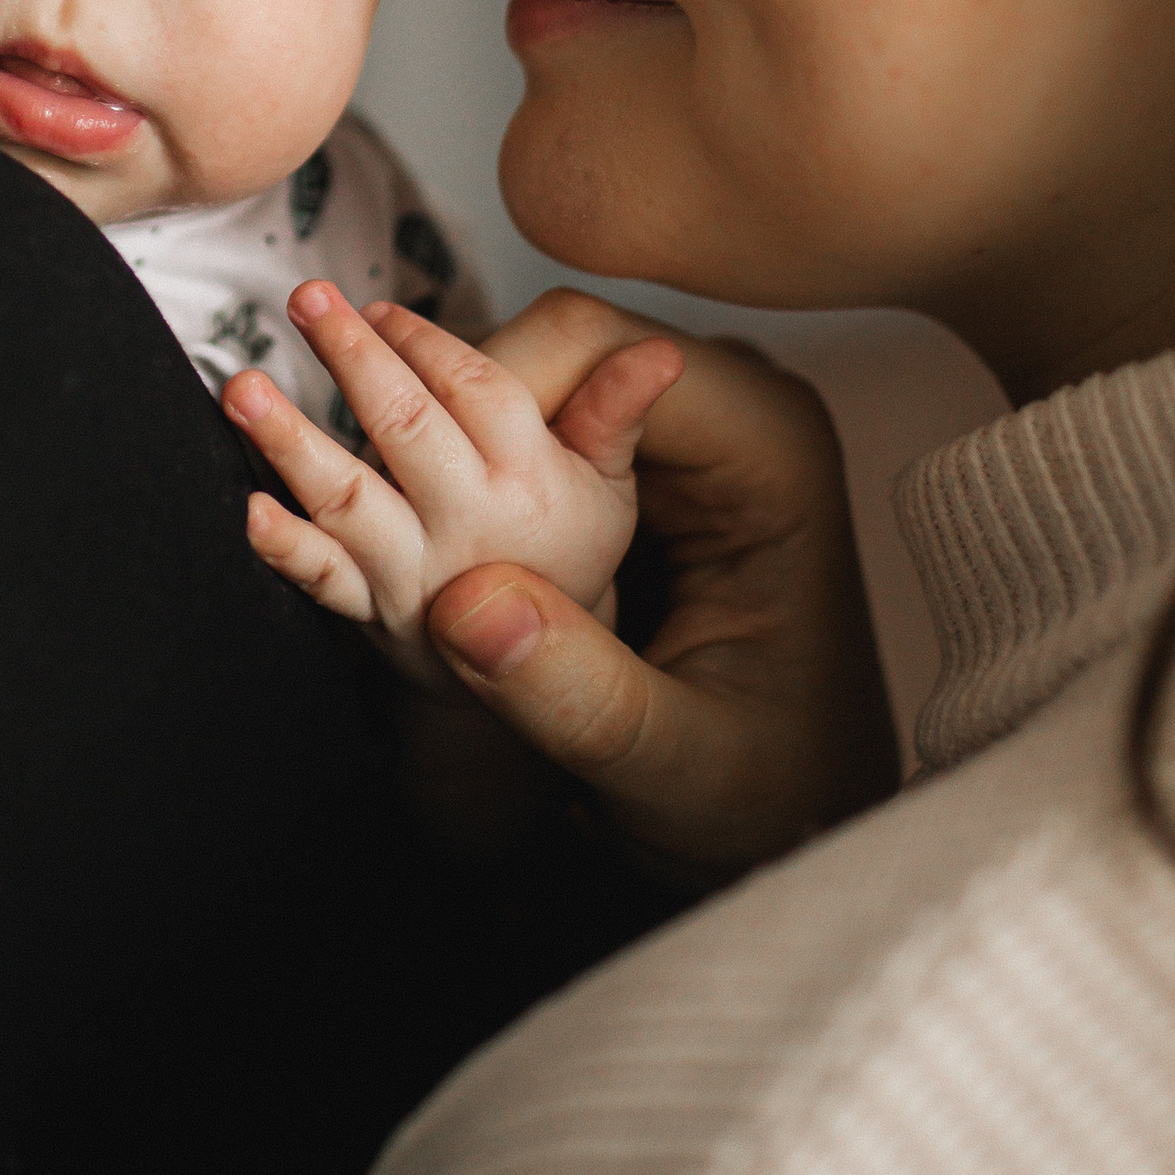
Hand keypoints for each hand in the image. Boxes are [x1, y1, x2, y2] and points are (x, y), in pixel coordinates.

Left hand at [225, 279, 684, 690]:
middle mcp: (470, 523)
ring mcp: (416, 570)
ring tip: (243, 390)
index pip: (475, 391)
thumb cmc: (563, 548)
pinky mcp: (372, 610)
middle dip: (355, 358)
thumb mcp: (608, 485)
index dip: (425, 343)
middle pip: (407, 428)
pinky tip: (249, 512)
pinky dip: (285, 547)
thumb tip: (659, 351)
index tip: (380, 307)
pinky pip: (323, 579)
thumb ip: (614, 414)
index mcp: (530, 479)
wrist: (538, 668)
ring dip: (292, 443)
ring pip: (349, 499)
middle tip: (307, 298)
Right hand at [420, 288, 897, 880]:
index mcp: (771, 457)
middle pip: (557, 346)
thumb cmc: (771, 797)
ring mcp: (679, 442)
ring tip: (392, 521)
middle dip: (455, 412)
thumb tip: (467, 606)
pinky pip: (532, 431)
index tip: (409, 476)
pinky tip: (433, 536)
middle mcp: (731, 422)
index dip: (488, 392)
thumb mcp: (679, 770)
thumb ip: (580, 695)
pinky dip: (468, 472)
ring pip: (531, 379)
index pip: (605, 347)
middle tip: (380, 501)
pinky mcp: (635, 475)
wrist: (794, 827)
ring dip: (451, 440)